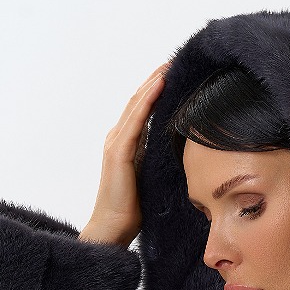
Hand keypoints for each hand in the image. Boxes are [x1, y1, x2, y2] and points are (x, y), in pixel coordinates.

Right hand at [79, 60, 172, 248]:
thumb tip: (177, 150)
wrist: (112, 228)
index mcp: (126, 144)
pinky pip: (135, 120)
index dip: (156, 90)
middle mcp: (118, 138)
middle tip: (174, 62)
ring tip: (169, 66)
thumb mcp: (150, 177)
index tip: (174, 74)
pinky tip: (159, 86)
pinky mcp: (118, 153)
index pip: (142, 110)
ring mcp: (116, 143)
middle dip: (156, 80)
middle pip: (138, 101)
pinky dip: (147, 101)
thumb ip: (156, 160)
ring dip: (153, 83)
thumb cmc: (131, 209)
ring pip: (136, 105)